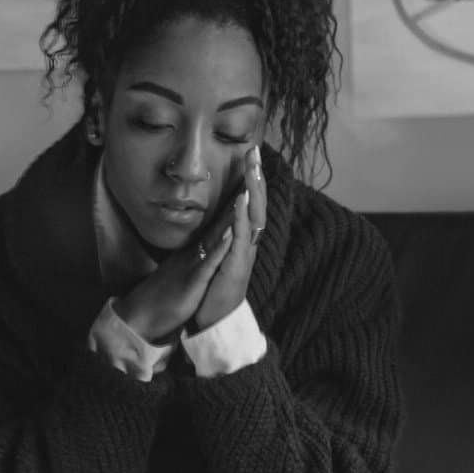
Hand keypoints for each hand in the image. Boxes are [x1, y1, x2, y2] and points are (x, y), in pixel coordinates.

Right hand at [113, 201, 237, 343]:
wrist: (141, 315)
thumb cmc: (159, 297)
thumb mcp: (176, 271)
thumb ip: (185, 259)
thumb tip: (195, 251)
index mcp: (192, 254)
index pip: (214, 229)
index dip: (230, 212)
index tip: (243, 192)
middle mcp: (193, 254)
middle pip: (217, 227)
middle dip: (234, 207)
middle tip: (248, 182)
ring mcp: (192, 265)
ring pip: (214, 239)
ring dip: (230, 220)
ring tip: (245, 197)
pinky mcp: (192, 281)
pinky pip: (208, 263)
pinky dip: (219, 249)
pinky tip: (230, 235)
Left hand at [191, 144, 266, 331]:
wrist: (215, 321)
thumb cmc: (215, 289)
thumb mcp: (220, 257)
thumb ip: (223, 236)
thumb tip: (222, 216)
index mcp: (244, 240)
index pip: (251, 203)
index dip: (252, 179)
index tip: (251, 154)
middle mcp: (249, 244)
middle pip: (258, 204)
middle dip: (256, 177)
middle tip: (255, 151)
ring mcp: (245, 254)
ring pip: (254, 217)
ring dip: (253, 191)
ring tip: (252, 168)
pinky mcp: (236, 265)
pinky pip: (241, 237)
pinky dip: (242, 217)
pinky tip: (241, 200)